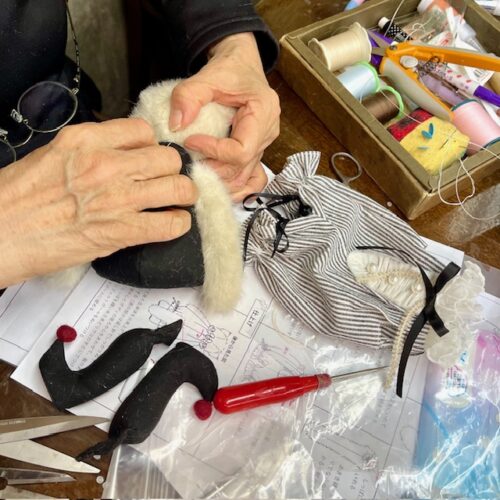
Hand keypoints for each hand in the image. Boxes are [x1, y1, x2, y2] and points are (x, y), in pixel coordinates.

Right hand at [0, 119, 196, 287]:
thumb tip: (121, 153)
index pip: (143, 131)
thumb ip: (90, 151)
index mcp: (86, 140)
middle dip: (173, 170)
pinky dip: (178, 224)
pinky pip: (170, 223)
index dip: (152, 146)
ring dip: (184, 195)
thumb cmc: (17, 199)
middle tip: (168, 180)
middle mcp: (106, 164)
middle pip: (167, 157)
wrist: (0, 233)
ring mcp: (117, 198)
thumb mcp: (53, 156)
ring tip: (178, 201)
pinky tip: (172, 224)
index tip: (151, 158)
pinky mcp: (121, 231)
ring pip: (178, 187)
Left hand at [169, 32, 279, 200]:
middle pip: (241, 169)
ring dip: (220, 182)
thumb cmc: (230, 69)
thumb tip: (176, 125)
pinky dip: (233, 187)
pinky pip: (250, 179)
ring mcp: (263, 146)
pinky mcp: (255, 153)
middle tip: (187, 162)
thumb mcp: (208, 75)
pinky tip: (215, 186)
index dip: (214, 152)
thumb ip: (189, 96)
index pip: (241, 150)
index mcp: (264, 114)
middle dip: (212, 170)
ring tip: (196, 174)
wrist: (240, 66)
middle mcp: (267, 134)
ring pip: (244, 179)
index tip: (190, 141)